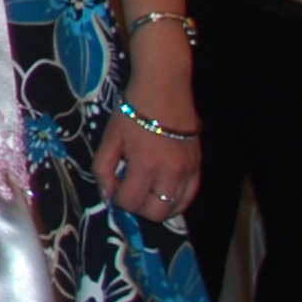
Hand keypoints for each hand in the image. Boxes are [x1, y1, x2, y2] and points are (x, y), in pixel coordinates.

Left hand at [94, 105, 202, 225]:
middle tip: (130, 191)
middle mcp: (170, 173)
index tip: (114, 188)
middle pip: (156, 213)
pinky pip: (190, 196)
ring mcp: (188, 171)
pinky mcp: (198, 166)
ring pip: (175, 209)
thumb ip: (103, 169)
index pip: (131, 202)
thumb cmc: (132, 111)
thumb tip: (108, 194)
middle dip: (138, 207)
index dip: (118, 200)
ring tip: (146, 191)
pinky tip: (163, 191)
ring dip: (157, 206)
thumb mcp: (110, 138)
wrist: (164, 89)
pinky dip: (176, 201)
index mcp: (145, 165)